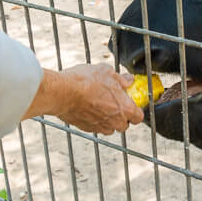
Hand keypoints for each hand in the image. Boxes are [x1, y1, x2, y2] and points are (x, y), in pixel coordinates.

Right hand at [22, 65, 143, 133]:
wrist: (62, 92)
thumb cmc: (85, 81)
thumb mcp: (107, 72)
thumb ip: (120, 79)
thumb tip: (128, 79)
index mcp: (124, 108)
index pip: (139, 117)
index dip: (136, 111)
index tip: (131, 104)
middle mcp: (114, 121)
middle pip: (124, 125)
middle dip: (122, 116)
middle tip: (115, 103)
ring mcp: (99, 126)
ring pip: (110, 127)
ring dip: (108, 119)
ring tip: (100, 105)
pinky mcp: (86, 128)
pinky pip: (95, 126)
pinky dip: (94, 120)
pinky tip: (88, 107)